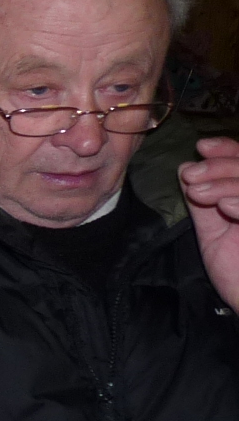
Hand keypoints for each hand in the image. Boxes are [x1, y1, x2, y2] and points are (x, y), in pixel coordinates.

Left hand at [180, 138, 238, 310]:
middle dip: (221, 165)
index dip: (228, 149)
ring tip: (198, 193)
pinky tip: (226, 206)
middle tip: (192, 175)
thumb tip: (186, 167)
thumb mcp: (214, 233)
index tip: (201, 147)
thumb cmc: (238, 273)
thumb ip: (202, 203)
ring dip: (226, 182)